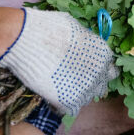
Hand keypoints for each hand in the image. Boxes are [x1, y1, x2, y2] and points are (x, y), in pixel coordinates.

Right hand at [0, 8, 118, 115]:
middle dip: (89, 82)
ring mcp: (82, 88)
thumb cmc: (48, 27)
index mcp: (102, 54)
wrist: (23, 38)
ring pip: (86, 98)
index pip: (109, 69)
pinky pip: (70, 108)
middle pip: (100, 85)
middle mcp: (97, 72)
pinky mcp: (66, 100)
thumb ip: (85, 41)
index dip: (97, 69)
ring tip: (62, 84)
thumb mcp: (74, 27)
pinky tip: (54, 93)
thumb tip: (86, 45)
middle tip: (73, 76)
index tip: (87, 68)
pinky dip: (62, 103)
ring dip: (76, 92)